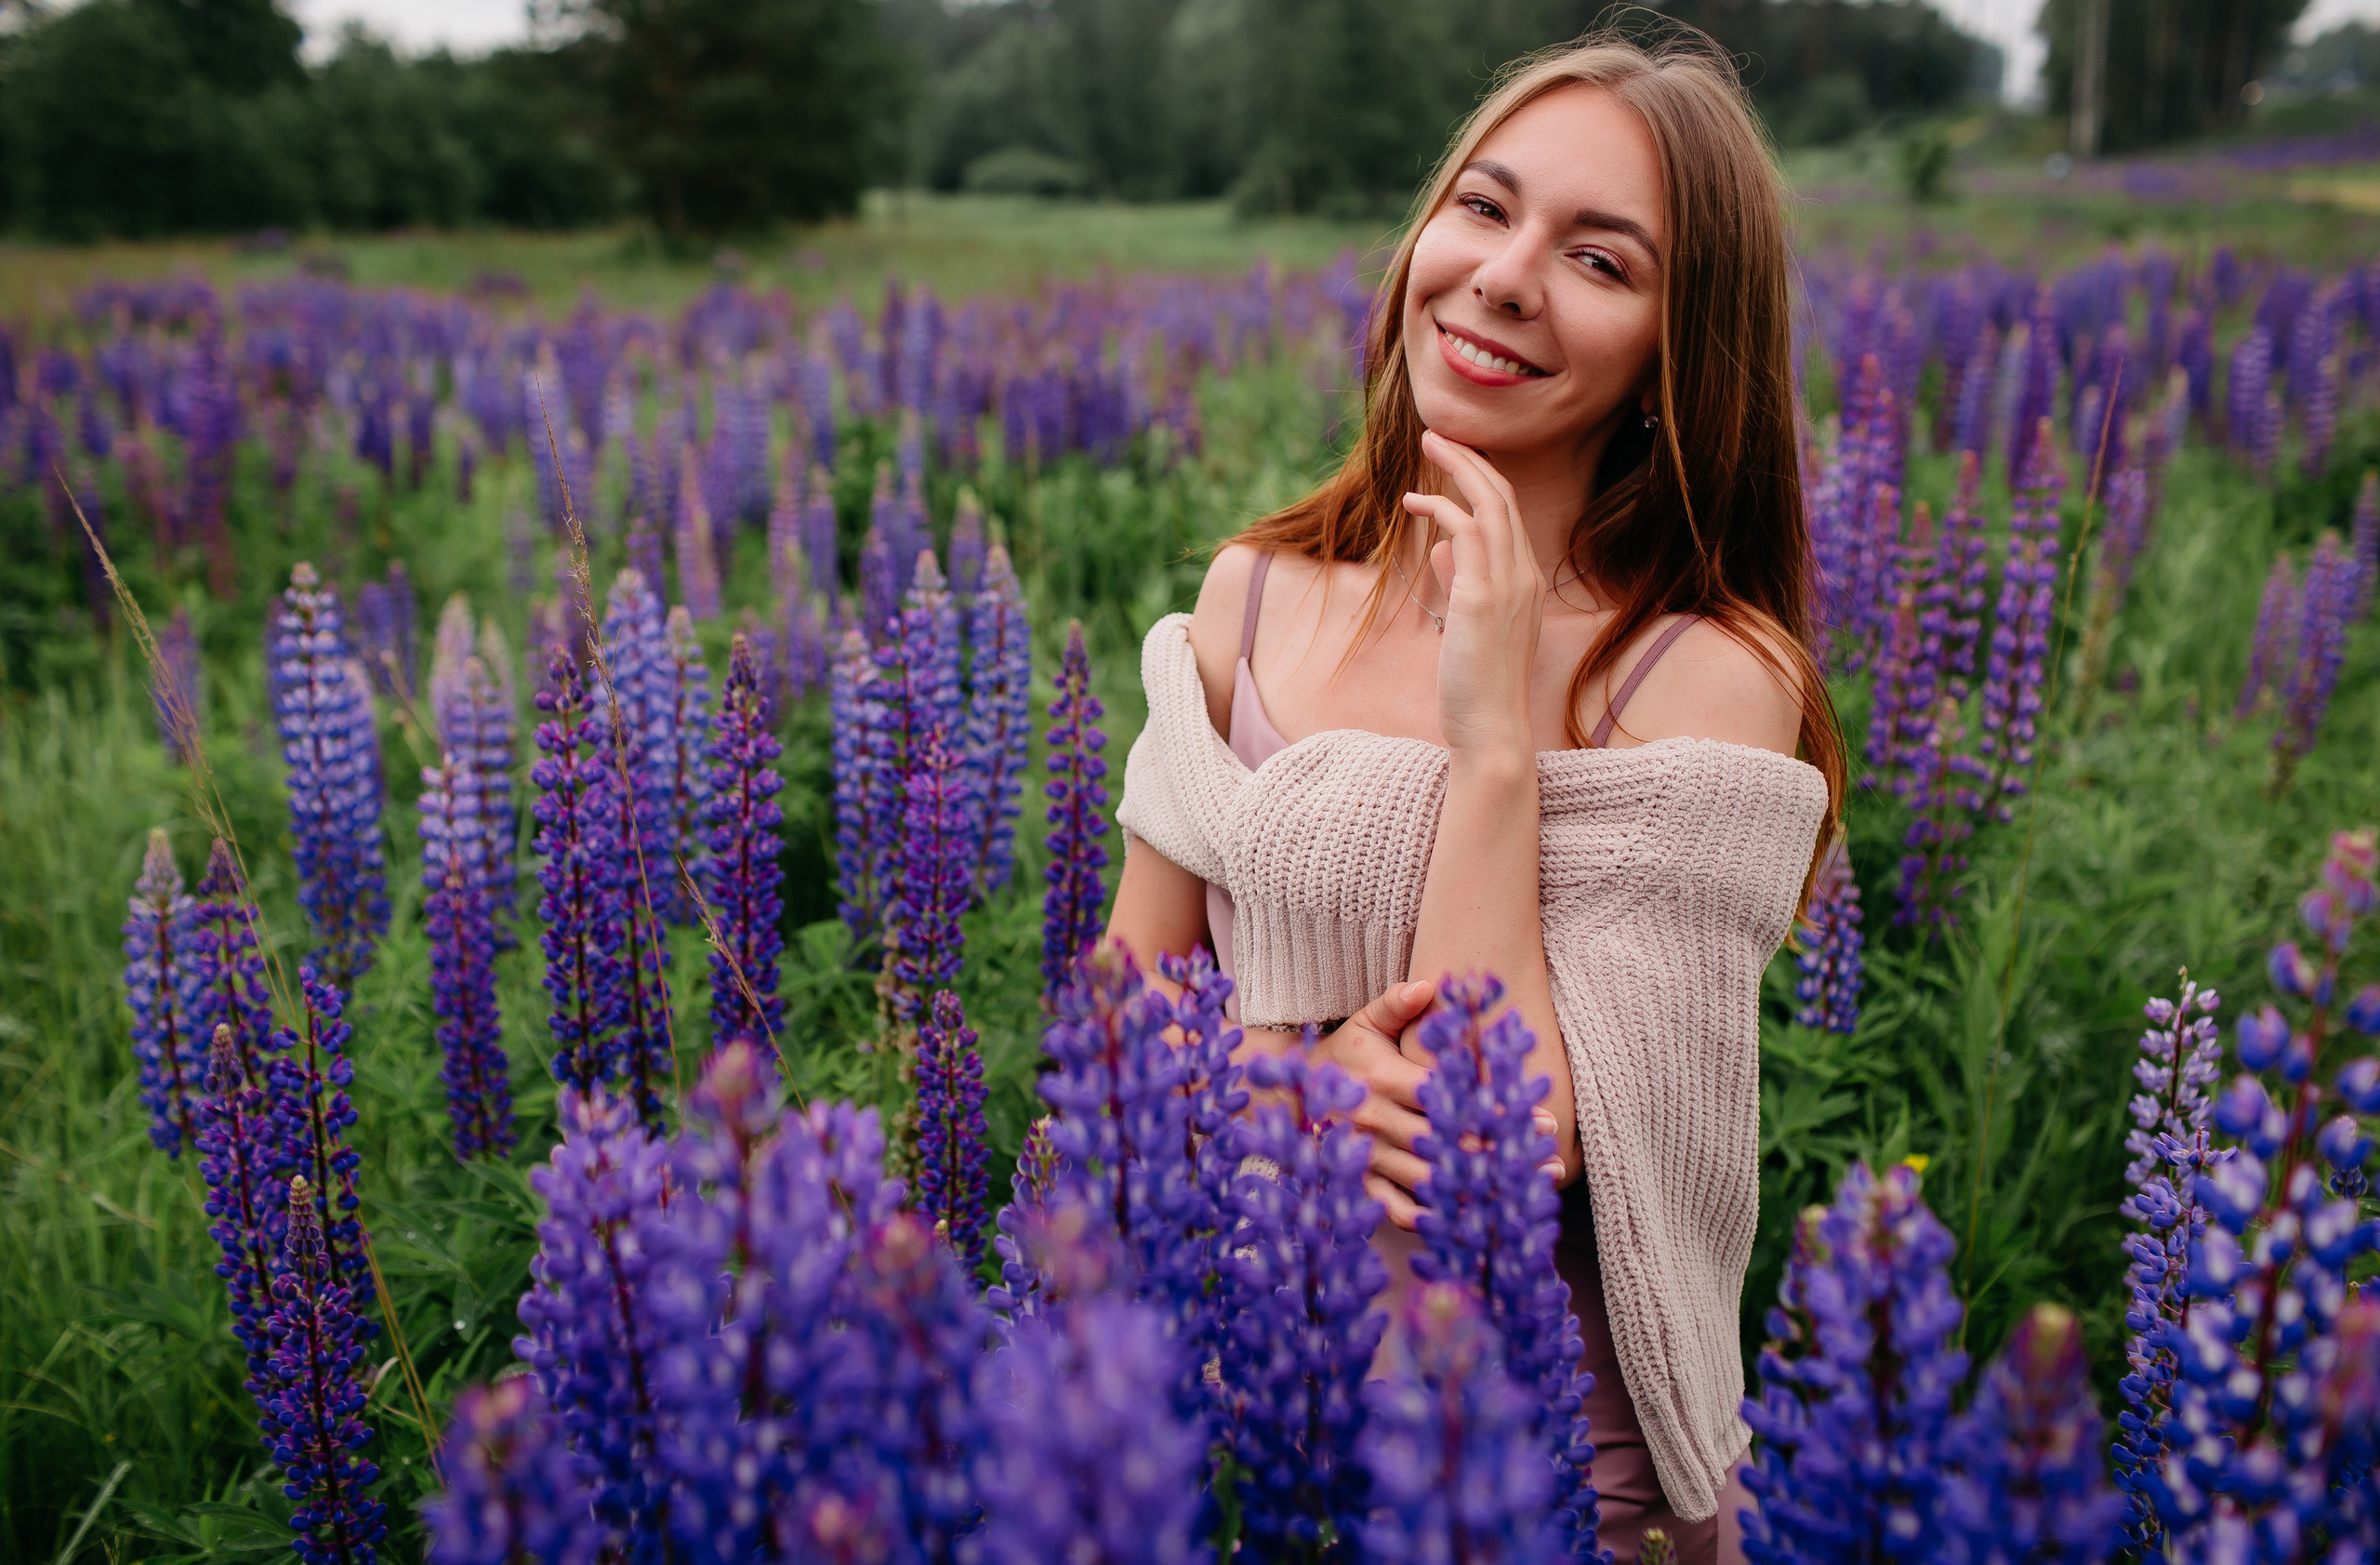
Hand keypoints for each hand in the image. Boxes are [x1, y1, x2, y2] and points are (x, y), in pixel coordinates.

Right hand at [1318, 978, 1561, 1230]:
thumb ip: (1397, 1003)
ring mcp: (1365, 1157)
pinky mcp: (1359, 1186)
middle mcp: (1373, 1120)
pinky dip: (1433, 1221)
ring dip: (1477, 1189)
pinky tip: (1470, 1223)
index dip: (1491, 1108)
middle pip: (1444, 1142)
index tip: (1537, 1116)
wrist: (1290, 1095)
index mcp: (1381, 1077)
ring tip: (1523, 1193)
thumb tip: (1431, 984)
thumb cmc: (1344, 1054)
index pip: (1446, 1096)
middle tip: (1545, 1159)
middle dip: (1497, 1152)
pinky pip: (1397, 1211)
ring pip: (1428, 1180)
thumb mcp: (1366, 1022)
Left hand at [1402, 430, 1543, 761]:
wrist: (1490, 729)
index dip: (1481, 481)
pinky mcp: (1482, 597)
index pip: (1508, 515)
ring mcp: (1508, 585)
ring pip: (1490, 504)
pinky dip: (1442, 509)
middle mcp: (1524, 576)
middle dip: (1469, 460)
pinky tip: (1415, 505)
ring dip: (1457, 469)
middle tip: (1436, 436)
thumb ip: (1461, 583)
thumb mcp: (1467, 626)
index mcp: (1525, 582)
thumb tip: (1443, 549)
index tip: (1452, 462)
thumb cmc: (1476, 685)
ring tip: (1428, 446)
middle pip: (1503, 497)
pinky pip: (1467, 532)